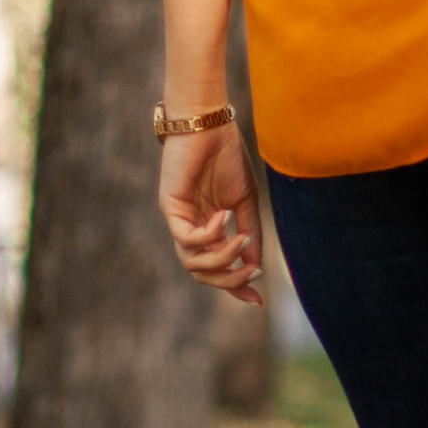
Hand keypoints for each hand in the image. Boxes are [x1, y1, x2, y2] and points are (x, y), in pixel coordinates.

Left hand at [159, 125, 263, 305]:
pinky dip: (210, 234)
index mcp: (209, 229)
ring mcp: (179, 220)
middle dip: (230, 280)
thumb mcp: (245, 203)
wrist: (209, 125)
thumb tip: (256, 267)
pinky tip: (225, 216)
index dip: (236, 288)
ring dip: (222, 258)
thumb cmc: (227, 158)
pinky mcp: (170, 207)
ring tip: (243, 239)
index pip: (217, 269)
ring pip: (192, 263)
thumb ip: (249, 235)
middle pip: (202, 274)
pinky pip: (187, 238)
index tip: (257, 302)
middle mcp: (191, 228)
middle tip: (253, 271)